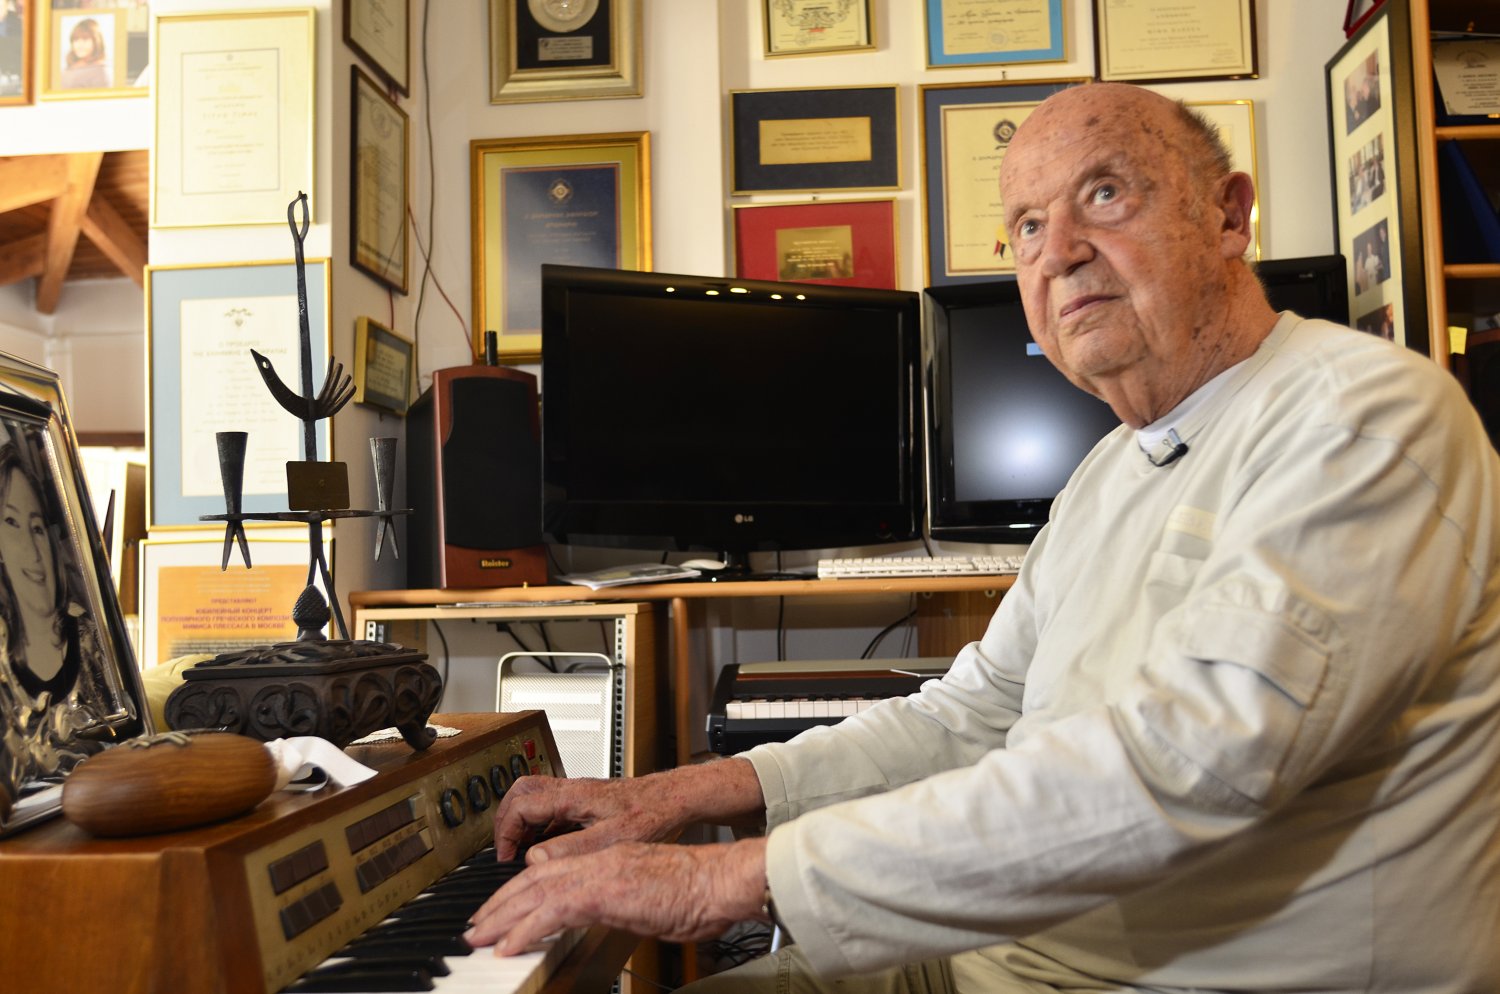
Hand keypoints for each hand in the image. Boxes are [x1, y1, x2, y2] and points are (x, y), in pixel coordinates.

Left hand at [465, 836, 768, 954]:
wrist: (722, 881)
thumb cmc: (699, 892)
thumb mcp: (650, 896)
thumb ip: (622, 901)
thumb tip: (607, 916)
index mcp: (608, 859)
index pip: (551, 872)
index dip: (520, 893)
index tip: (501, 913)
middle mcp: (599, 861)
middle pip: (534, 879)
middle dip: (499, 905)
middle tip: (476, 927)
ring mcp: (600, 873)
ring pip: (535, 892)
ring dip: (502, 918)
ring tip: (480, 939)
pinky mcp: (605, 892)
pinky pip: (552, 911)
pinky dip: (526, 929)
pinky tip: (509, 947)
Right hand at [493, 758, 764, 861]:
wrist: (676, 798)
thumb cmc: (653, 812)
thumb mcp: (614, 838)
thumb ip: (573, 847)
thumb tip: (536, 858)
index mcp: (571, 796)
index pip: (518, 805)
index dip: (504, 832)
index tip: (505, 857)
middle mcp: (571, 791)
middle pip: (519, 793)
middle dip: (505, 821)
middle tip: (505, 850)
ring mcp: (578, 795)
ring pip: (534, 798)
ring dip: (522, 823)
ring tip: (521, 852)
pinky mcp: (587, 802)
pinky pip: (551, 808)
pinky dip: (540, 827)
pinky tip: (549, 849)